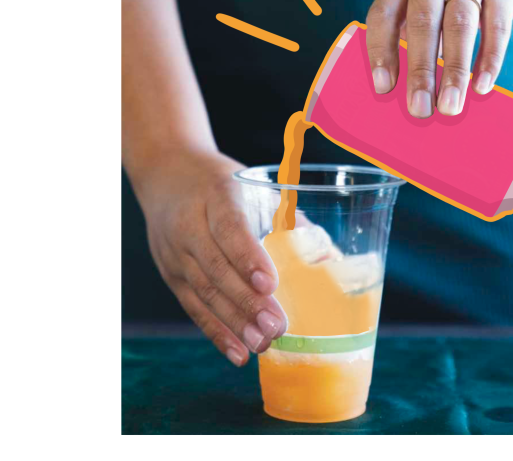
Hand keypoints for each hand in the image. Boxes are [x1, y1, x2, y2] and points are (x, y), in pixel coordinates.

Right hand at [135, 150, 287, 366]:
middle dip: (248, 302)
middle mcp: (190, 224)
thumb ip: (289, 218)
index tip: (271, 284)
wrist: (168, 175)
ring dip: (235, 322)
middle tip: (276, 326)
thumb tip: (329, 256)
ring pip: (204, 292)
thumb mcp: (255, 187)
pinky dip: (216, 332)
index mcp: (218, 194)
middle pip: (217, 267)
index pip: (230, 227)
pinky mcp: (171, 274)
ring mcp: (176, 252)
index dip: (249, 257)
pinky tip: (237, 351)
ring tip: (263, 343)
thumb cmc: (224, 183)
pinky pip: (193, 307)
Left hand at [365, 0, 512, 116]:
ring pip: (459, 25)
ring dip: (454, 70)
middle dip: (420, 70)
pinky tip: (481, 86)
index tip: (383, 88)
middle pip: (423, 23)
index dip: (381, 52)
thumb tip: (410, 94)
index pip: (383, 15)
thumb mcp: (416, 0)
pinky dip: (489, 60)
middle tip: (419, 109)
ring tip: (450, 106)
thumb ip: (409, 36)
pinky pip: (495, 28)